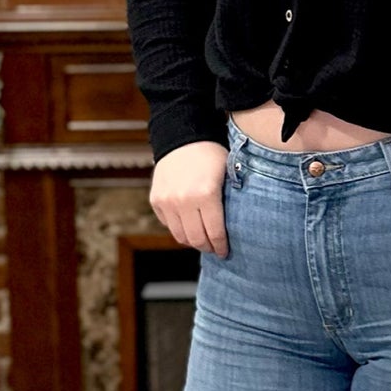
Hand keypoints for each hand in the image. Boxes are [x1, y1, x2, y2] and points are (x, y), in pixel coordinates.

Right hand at [149, 140, 229, 255]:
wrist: (183, 138)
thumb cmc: (211, 156)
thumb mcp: (228, 175)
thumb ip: (228, 202)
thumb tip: (234, 228)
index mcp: (206, 194)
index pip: (215, 233)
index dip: (221, 246)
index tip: (225, 252)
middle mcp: (184, 200)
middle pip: (196, 239)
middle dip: (207, 247)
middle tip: (214, 248)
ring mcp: (167, 201)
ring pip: (180, 235)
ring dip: (192, 241)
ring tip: (202, 239)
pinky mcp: (156, 200)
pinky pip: (168, 224)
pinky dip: (179, 228)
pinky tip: (189, 224)